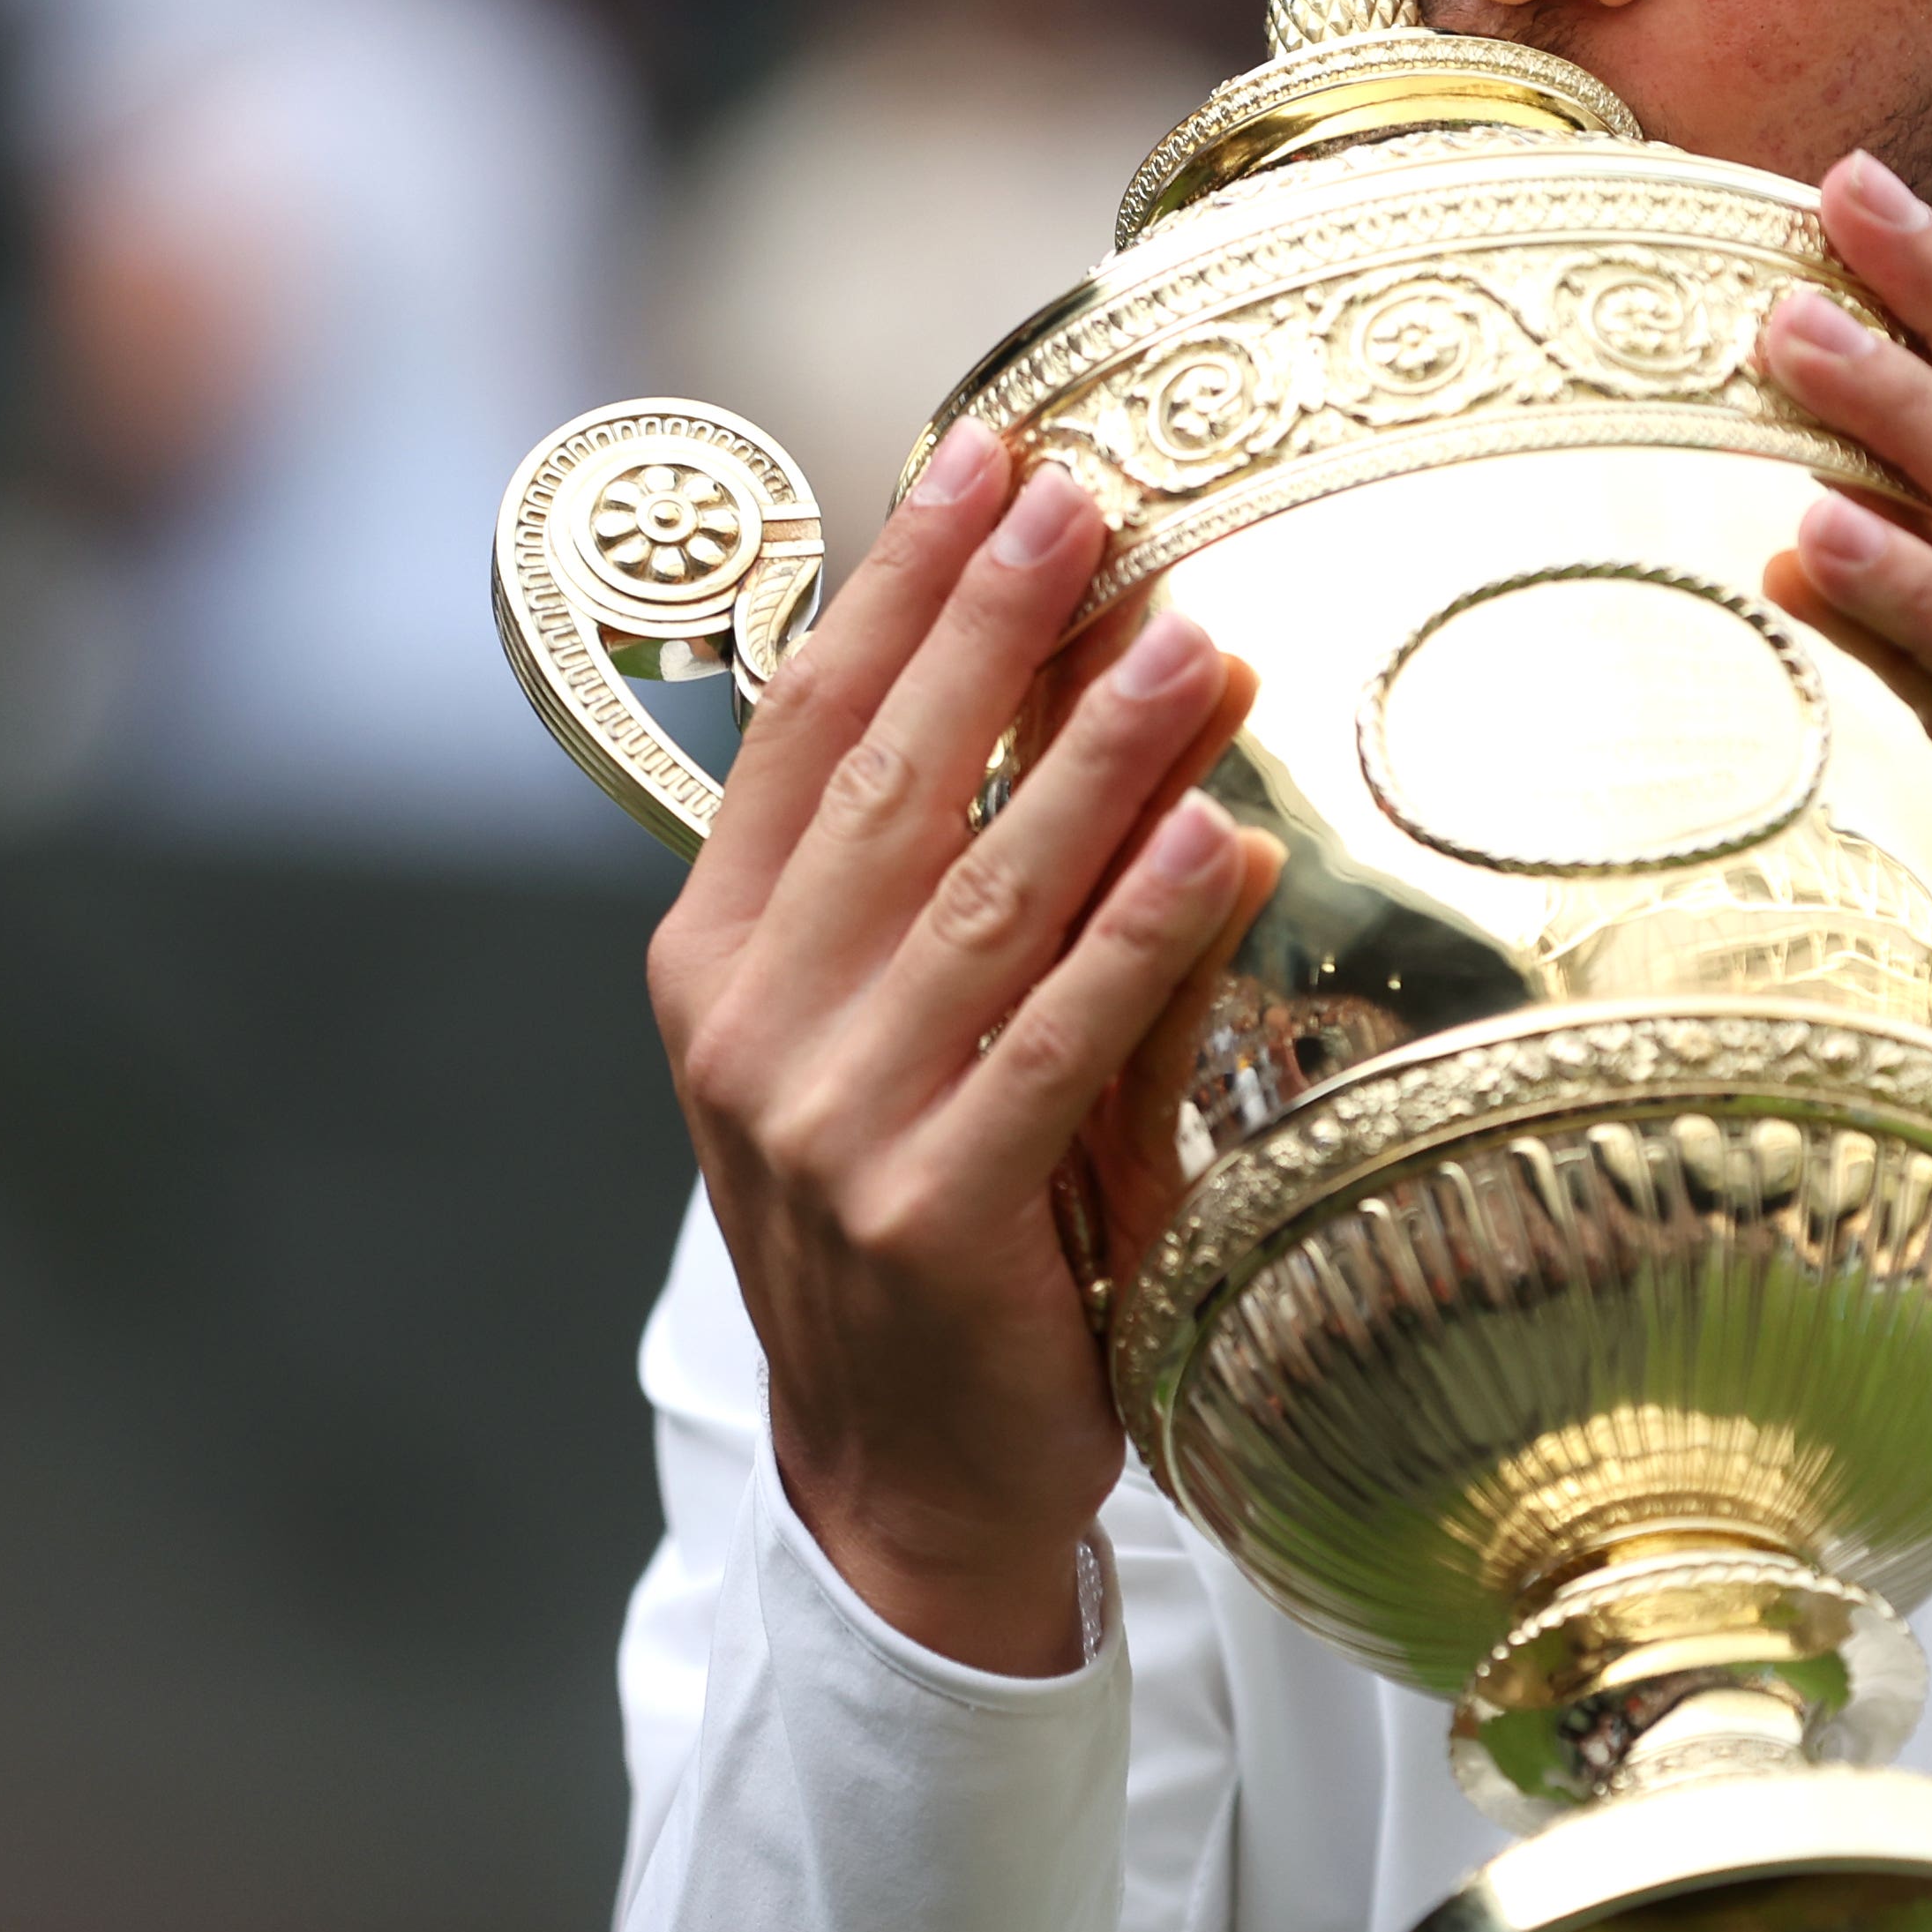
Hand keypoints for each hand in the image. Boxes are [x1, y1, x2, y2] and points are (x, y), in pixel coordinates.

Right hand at [648, 422, 1278, 1672]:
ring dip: (1093, 756)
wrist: (896, 1479)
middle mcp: (751, 1028)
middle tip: (1087, 489)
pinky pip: (1057, 1047)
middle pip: (889, 782)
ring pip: (982, 898)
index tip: (981, 452)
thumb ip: (930, 883)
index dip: (894, 583)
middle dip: (991, 623)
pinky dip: (1140, 941)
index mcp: (716, 960)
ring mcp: (831, 1126)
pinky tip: (1215, 845)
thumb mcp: (881, 1039)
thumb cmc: (918, 1224)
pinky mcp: (930, 1219)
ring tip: (1192, 637)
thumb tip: (1044, 674)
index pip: (806, 728)